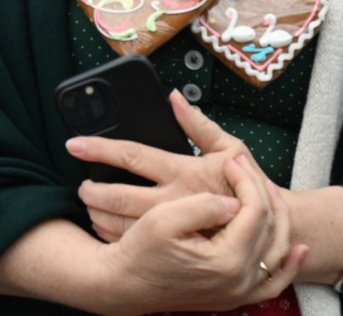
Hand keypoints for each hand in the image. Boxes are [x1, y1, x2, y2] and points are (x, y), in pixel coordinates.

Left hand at [71, 90, 248, 241]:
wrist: (267, 228)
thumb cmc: (247, 184)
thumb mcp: (231, 146)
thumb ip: (198, 123)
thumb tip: (172, 97)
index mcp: (184, 171)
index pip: (133, 156)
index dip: (100, 149)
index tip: (75, 144)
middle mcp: (175, 200)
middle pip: (119, 196)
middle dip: (92, 190)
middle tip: (80, 185)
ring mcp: (173, 227)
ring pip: (122, 225)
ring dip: (98, 215)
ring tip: (88, 205)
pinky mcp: (175, 245)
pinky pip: (136, 245)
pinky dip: (114, 236)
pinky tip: (104, 228)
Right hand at [94, 154, 307, 314]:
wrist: (122, 286)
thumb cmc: (138, 252)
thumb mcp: (165, 219)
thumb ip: (205, 206)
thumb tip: (234, 202)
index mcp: (225, 261)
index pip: (254, 211)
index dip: (246, 180)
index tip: (232, 163)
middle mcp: (238, 280)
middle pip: (270, 228)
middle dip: (261, 192)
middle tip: (246, 169)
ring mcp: (238, 292)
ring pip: (277, 252)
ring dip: (278, 219)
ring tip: (268, 192)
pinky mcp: (233, 296)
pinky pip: (272, 283)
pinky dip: (288, 266)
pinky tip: (297, 250)